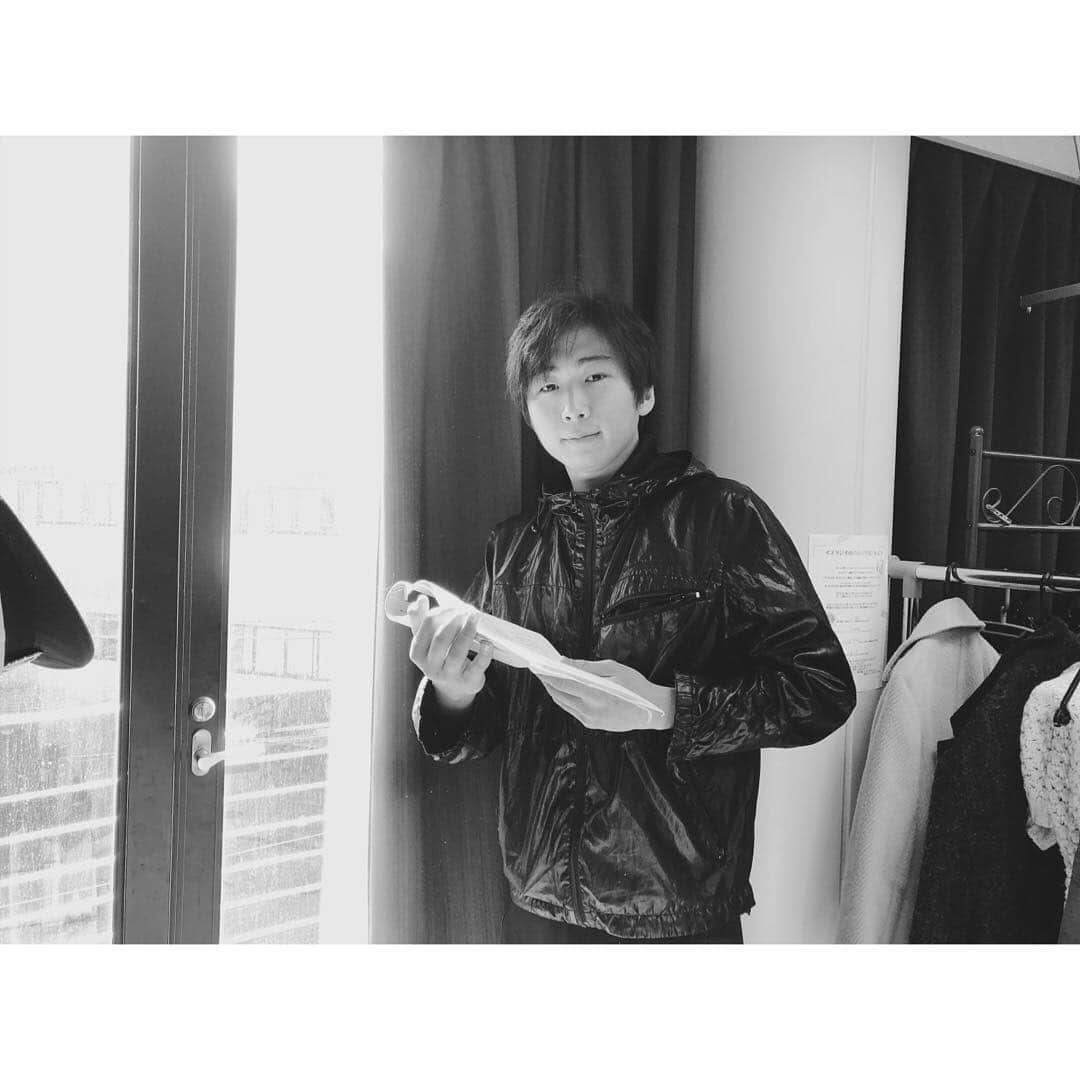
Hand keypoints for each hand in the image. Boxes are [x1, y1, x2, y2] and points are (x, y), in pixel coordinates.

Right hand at [407, 594, 493, 711]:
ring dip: (467, 632)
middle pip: (441, 640)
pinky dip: (484, 653)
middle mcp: (430, 667)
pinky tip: (487, 642)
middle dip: (454, 621)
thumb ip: (420, 620)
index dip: (440, 613)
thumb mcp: (426, 642)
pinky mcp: (468, 681)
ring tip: (475, 617)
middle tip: (465, 610)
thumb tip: (419, 600)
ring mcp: (449, 676)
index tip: (453, 606)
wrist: (454, 687)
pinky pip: (477, 666)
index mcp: (417, 654)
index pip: (426, 627)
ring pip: (457, 653)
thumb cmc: (440, 657)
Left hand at [536, 659, 675, 732]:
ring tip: (547, 677)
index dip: (547, 675)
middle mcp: (590, 710)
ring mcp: (590, 720)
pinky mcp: (592, 725)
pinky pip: (571, 710)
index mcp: (595, 695)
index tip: (537, 666)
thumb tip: (564, 663)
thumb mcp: (613, 669)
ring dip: (553, 690)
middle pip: (559, 695)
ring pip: (563, 704)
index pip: (563, 684)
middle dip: (547, 681)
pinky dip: (564, 699)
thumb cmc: (636, 686)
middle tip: (539, 669)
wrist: (652, 711)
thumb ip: (586, 667)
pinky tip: (562, 689)